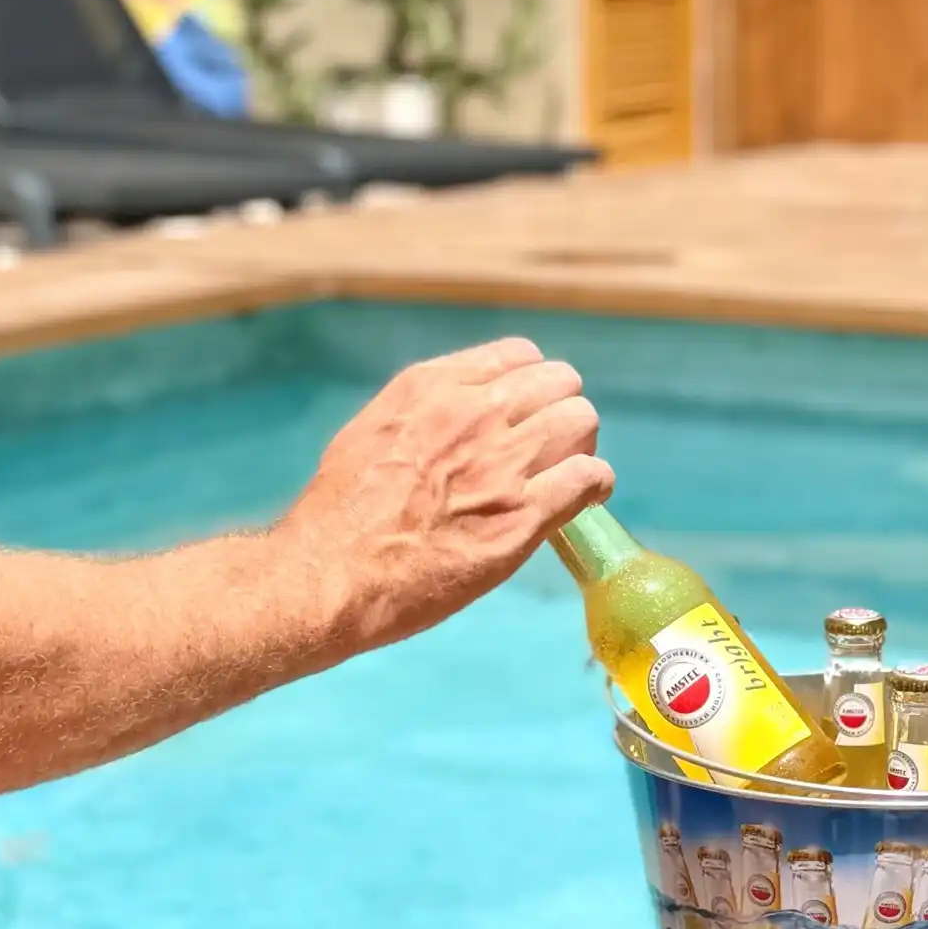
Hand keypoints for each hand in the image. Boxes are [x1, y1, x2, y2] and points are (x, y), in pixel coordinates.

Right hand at [281, 338, 612, 654]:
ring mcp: (504, 462)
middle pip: (560, 383)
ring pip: (581, 421)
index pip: (518, 356)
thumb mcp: (371, 431)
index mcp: (434, 388)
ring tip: (570, 472)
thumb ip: (420, 416)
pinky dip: (595, 485)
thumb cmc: (338, 513)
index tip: (525, 415)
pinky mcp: (524, 515)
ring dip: (582, 444)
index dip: (530, 387)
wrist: (332, 571)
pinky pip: (589, 477)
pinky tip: (586, 499)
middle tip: (552, 449)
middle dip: (561, 411)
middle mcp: (475, 413)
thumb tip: (452, 422)